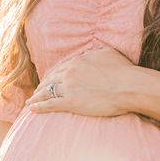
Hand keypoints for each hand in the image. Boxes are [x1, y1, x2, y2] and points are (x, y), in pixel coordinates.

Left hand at [24, 45, 139, 119]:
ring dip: (37, 96)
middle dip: (43, 85)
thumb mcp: (110, 53)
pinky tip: (32, 108)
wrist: (129, 86)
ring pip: (47, 91)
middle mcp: (70, 72)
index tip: (50, 79)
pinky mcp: (71, 102)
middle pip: (51, 79)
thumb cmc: (124, 71)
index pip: (61, 68)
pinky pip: (50, 104)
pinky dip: (39, 106)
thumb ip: (97, 52)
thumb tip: (94, 52)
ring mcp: (69, 87)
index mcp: (78, 61)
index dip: (54, 75)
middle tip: (37, 91)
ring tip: (31, 101)